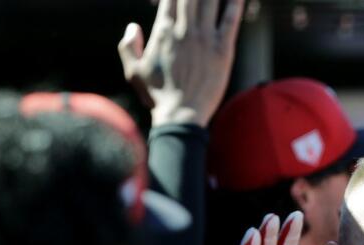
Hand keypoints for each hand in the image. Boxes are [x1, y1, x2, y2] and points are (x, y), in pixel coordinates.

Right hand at [118, 0, 243, 126]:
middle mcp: (184, 30)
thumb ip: (128, 46)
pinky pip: (231, 20)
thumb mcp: (133, 71)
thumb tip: (132, 27)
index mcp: (163, 31)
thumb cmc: (157, 95)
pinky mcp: (223, 50)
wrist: (181, 115)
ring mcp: (205, 38)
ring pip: (210, 2)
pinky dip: (235, 4)